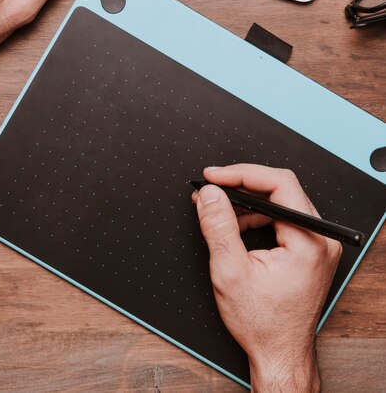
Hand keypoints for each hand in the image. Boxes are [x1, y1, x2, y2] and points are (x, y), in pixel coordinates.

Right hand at [192, 165, 341, 391]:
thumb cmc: (262, 323)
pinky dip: (253, 215)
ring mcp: (315, 244)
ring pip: (278, 202)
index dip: (241, 173)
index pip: (278, 184)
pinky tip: (231, 223)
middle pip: (279, 189)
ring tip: (214, 208)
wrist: (278, 353)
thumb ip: (218, 227)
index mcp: (308, 241)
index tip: (213, 176)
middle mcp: (319, 238)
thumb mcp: (230, 272)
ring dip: (244, 201)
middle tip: (209, 189)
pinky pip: (279, 217)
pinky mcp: (307, 249)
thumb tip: (209, 194)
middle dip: (239, 185)